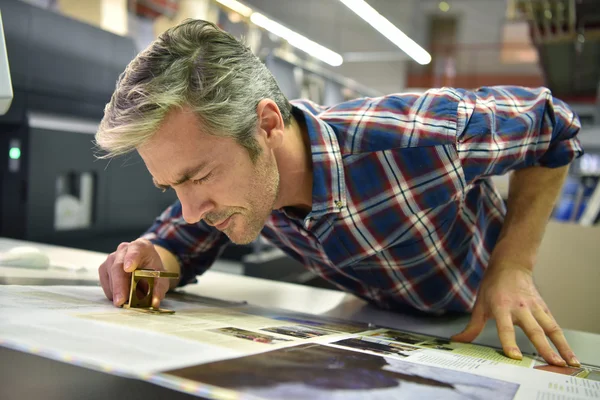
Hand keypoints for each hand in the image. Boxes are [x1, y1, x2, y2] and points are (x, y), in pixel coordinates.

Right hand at [98, 238, 168, 308]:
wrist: (145, 266)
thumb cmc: (152, 270)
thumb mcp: (161, 278)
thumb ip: (159, 289)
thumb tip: (154, 302)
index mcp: (141, 246)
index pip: (135, 250)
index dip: (131, 258)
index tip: (129, 268)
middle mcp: (124, 249)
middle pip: (118, 266)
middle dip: (119, 285)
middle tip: (121, 300)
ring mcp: (112, 258)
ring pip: (110, 275)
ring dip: (116, 291)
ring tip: (125, 302)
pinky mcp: (104, 268)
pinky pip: (105, 282)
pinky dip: (112, 292)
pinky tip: (120, 296)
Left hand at [451, 263, 579, 366]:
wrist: (510, 265)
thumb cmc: (492, 286)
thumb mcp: (479, 305)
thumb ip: (472, 327)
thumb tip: (458, 341)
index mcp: (501, 306)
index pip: (505, 328)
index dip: (509, 342)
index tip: (515, 356)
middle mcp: (520, 308)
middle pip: (533, 330)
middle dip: (544, 348)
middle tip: (553, 364)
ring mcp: (534, 307)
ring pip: (550, 328)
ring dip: (561, 346)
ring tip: (569, 362)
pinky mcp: (544, 308)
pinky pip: (554, 325)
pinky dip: (562, 340)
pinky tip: (569, 353)